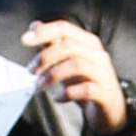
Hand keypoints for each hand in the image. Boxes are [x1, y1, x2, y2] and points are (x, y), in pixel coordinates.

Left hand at [23, 19, 131, 134]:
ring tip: (39, 86)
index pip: (65, 28)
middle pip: (68, 46)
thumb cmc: (86, 81)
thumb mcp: (68, 61)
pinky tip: (58, 98)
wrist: (111, 109)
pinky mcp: (105, 93)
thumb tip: (34, 26)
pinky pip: (86, 89)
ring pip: (76, 65)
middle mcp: (97, 54)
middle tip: (31, 70)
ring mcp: (103, 73)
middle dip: (45, 57)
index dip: (44, 31)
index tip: (25, 40)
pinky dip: (68, 93)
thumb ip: (53, 44)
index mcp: (88, 43)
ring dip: (52, 75)